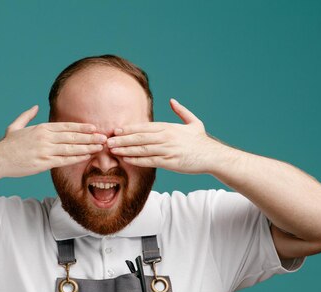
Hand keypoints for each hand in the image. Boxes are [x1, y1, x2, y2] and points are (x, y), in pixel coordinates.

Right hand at [0, 105, 106, 177]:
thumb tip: (35, 107)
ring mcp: (45, 150)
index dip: (81, 127)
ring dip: (87, 147)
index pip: (66, 126)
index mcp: (41, 128)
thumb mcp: (15, 126)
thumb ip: (27, 116)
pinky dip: (77, 158)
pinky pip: (65, 160)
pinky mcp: (44, 163)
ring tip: (100, 147)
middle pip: (72, 136)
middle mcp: (45, 138)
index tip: (94, 127)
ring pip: (71, 148)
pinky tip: (87, 156)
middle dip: (90, 137)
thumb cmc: (7, 145)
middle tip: (104, 137)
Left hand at [106, 98, 225, 173]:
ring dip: (125, 149)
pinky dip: (137, 160)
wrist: (212, 156)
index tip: (115, 130)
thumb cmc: (201, 141)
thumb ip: (181, 111)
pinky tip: (126, 159)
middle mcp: (166, 137)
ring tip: (112, 150)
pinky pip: (150, 161)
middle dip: (122, 139)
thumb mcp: (193, 122)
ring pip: (142, 149)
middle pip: (139, 137)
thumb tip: (172, 100)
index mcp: (169, 127)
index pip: (144, 127)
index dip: (128, 129)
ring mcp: (167, 150)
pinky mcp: (170, 162)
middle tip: (107, 141)